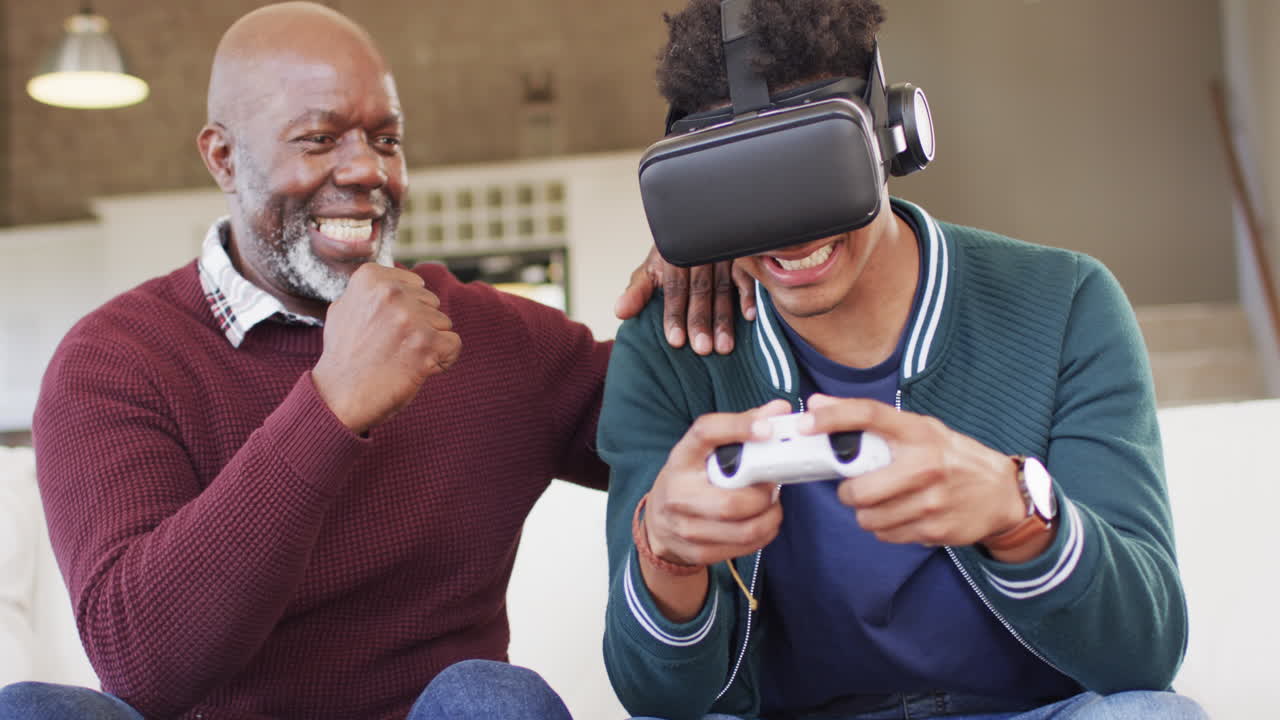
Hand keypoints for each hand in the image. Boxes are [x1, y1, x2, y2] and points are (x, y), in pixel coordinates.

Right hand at [312, 264, 461, 433]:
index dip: (407, 311)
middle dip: (419, 326)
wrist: (338, 398)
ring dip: (429, 344)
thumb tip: (401, 283)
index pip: (416, 285)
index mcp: (370, 278)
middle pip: (431, 304)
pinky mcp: (426, 343)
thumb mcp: (345, 309)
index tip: (386, 330)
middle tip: (392, 349)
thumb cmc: (344, 358)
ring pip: (443, 324)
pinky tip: (419, 370)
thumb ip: (372, 292)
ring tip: (401, 360)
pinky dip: (442, 360)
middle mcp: (390, 292)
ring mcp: (409, 317)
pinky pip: (453, 345)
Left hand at [614, 246, 756, 354]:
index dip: (674, 314)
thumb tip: (620, 313)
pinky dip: (749, 296)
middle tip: (703, 348)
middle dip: (701, 320)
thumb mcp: (651, 270)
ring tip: (725, 346)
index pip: (674, 288)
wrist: (695, 225)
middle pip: (700, 289)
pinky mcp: (742, 255)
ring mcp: (722, 252)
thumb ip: (638, 292)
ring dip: (725, 318)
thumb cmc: (672, 258)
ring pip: (724, 287)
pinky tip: (750, 317)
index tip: (676, 341)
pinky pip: (747, 275)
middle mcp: (699, 252)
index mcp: (674, 254)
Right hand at [638, 400, 789, 620]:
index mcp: (682, 456)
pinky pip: (745, 546)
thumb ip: (742, 427)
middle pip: (732, 501)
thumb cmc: (693, 477)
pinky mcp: (698, 551)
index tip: (768, 429)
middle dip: (764, 495)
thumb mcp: (706, 450)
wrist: (660, 521)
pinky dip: (765, 533)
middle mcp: (678, 491)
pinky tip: (764, 521)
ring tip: (772, 504)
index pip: (706, 433)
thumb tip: (781, 408)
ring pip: (745, 529)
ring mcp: (685, 526)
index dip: (739, 428)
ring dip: (770, 516)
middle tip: (773, 484)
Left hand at [804, 395, 1028, 549]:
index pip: (870, 415)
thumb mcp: (919, 429)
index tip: (807, 421)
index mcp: (919, 433)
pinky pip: (886, 535)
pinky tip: (903, 514)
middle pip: (858, 490)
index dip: (835, 417)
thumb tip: (816, 404)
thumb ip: (871, 420)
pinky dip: (886, 528)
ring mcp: (930, 502)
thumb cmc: (951, 457)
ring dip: (867, 513)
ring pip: (868, 519)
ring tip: (885, 501)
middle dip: (849, 493)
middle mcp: (925, 466)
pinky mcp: (934, 530)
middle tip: (859, 487)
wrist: (1001, 493)